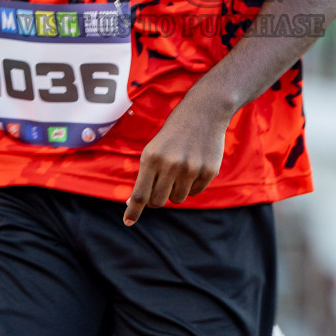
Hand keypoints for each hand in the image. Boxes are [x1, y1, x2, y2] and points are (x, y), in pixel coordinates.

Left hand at [123, 95, 229, 225]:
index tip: (128, 222)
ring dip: (176, 190)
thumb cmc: (173, 135)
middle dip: (158, 198)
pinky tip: (194, 165)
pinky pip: (195, 192)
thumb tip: (134, 203)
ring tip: (180, 169)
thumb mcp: (154, 150)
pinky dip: (192, 185)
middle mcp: (171, 165)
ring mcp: (191, 169)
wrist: (203, 113)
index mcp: (152, 158)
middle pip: (159, 201)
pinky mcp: (208, 171)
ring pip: (178, 198)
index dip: (133, 211)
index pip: (140, 193)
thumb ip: (145, 176)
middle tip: (161, 185)